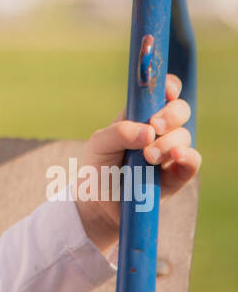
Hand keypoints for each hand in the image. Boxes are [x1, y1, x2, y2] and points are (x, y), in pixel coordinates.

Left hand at [76, 74, 200, 246]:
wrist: (99, 204)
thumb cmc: (98, 167)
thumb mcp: (98, 144)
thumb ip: (118, 132)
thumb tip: (148, 131)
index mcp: (140, 115)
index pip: (162, 92)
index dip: (169, 86)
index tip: (167, 91)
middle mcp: (159, 130)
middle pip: (180, 110)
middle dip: (170, 114)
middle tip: (154, 126)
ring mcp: (170, 152)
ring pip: (184, 136)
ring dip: (169, 142)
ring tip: (148, 156)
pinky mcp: (177, 175)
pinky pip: (192, 162)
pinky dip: (188, 156)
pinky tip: (176, 156)